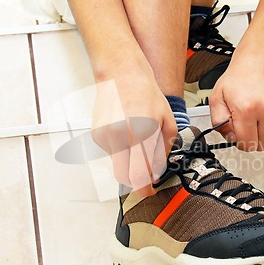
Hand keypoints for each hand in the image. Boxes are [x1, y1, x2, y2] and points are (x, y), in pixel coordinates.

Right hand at [91, 65, 176, 195]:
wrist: (121, 74)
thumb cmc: (145, 94)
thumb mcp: (166, 121)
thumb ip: (164, 150)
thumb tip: (157, 170)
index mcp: (140, 134)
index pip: (139, 175)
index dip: (145, 188)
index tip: (150, 190)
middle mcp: (119, 137)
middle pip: (123, 178)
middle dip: (135, 181)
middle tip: (146, 176)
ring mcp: (105, 137)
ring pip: (117, 165)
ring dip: (129, 161)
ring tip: (136, 138)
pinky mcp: (96, 135)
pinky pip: (111, 153)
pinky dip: (120, 149)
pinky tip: (126, 132)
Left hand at [209, 56, 263, 151]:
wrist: (260, 59)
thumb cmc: (239, 77)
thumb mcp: (217, 98)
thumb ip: (219, 122)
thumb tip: (231, 139)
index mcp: (247, 109)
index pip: (247, 144)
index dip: (240, 142)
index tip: (239, 135)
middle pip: (261, 144)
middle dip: (252, 139)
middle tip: (247, 125)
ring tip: (257, 117)